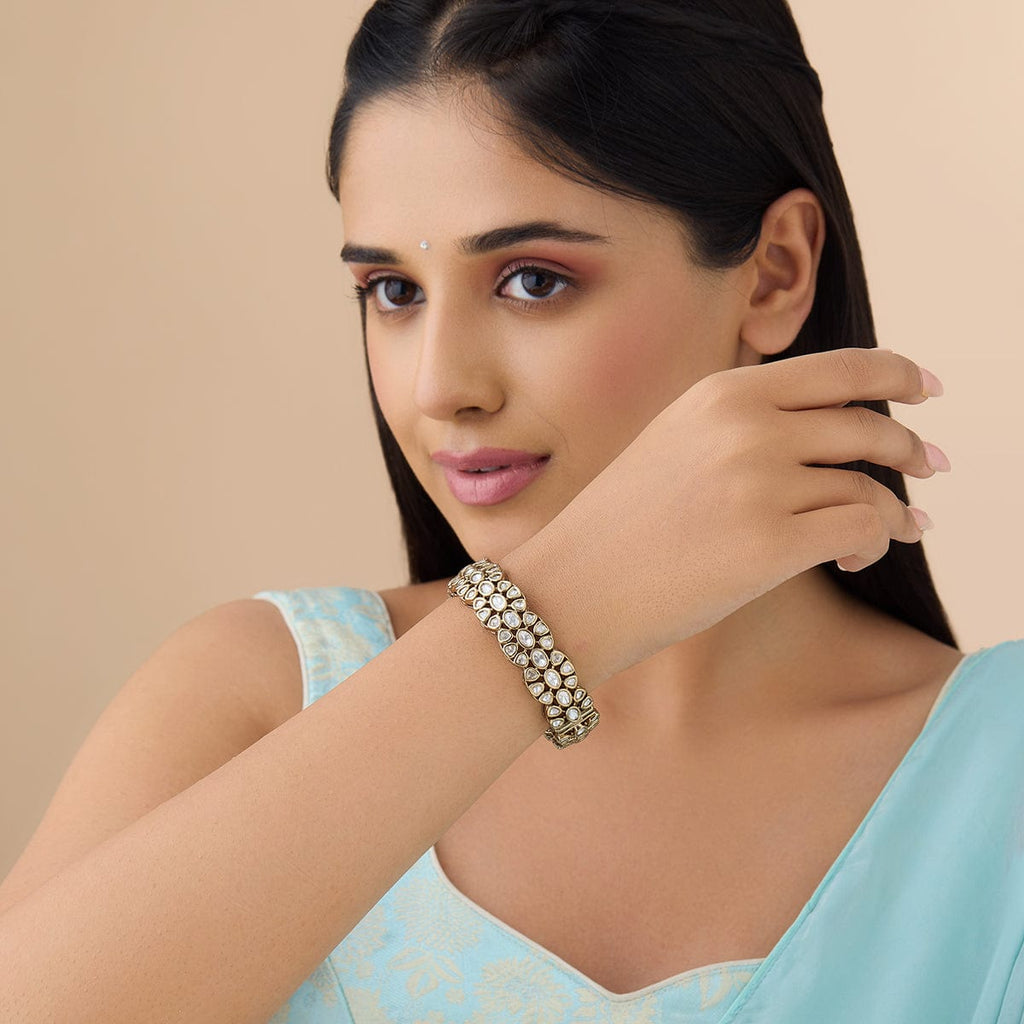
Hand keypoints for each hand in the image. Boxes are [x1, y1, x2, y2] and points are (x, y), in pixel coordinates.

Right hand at [527, 347, 945, 676]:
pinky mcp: (773, 541)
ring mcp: (760, 480)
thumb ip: (739, 426)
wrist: (571, 586)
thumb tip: (823, 432)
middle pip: (867, 422)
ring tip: (899, 528)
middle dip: (910, 447)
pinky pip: (862, 528)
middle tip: (930, 466)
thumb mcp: (672, 445)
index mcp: (721, 392)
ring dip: (896, 509)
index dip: (897, 373)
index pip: (838, 367)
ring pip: (871, 482)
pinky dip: (876, 542)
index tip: (927, 388)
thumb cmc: (618, 528)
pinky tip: (857, 558)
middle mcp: (746, 424)